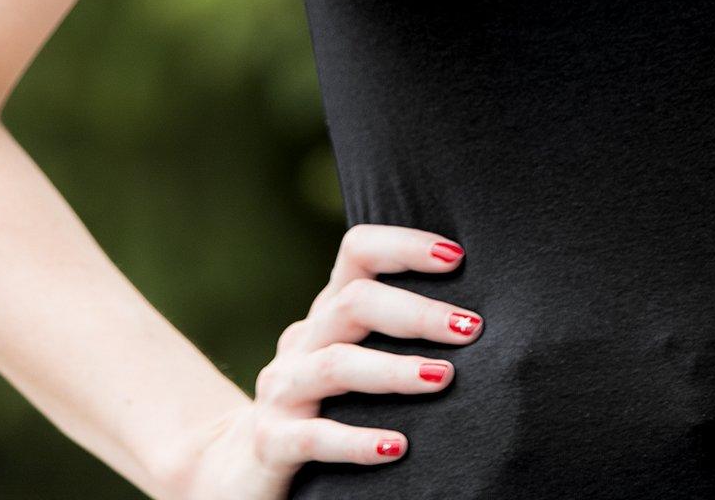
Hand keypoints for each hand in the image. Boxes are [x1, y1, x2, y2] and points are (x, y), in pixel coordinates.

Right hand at [170, 224, 475, 496]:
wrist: (238, 468)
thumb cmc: (319, 407)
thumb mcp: (348, 358)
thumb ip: (388, 333)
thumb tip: (476, 317)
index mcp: (326, 313)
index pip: (357, 251)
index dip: (404, 246)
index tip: (457, 257)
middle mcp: (303, 341)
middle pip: (353, 303)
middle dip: (416, 312)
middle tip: (470, 329)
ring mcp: (282, 390)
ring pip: (336, 365)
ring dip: (393, 371)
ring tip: (443, 378)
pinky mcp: (272, 442)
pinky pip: (313, 438)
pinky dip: (356, 441)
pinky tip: (396, 448)